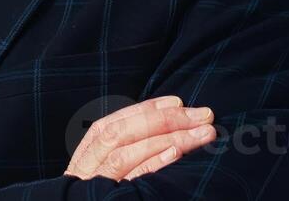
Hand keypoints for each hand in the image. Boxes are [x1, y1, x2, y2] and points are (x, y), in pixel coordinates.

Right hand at [64, 95, 216, 181]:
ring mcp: (95, 187)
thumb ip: (125, 154)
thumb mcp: (104, 177)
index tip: (177, 102)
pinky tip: (176, 154)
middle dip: (165, 120)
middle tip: (203, 114)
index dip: (145, 109)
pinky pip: (130, 181)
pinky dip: (153, 164)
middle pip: (122, 134)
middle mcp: (86, 168)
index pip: (113, 123)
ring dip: (169, 138)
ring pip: (127, 153)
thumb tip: (166, 132)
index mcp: (86, 157)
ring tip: (202, 133)